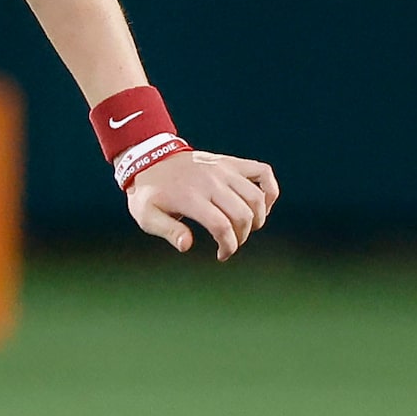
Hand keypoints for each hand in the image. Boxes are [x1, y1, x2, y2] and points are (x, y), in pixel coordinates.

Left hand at [126, 148, 278, 259]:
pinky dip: (269, 190)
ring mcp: (223, 170)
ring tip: (246, 228)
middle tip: (230, 243)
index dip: (228, 245)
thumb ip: (168, 231)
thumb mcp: (147, 216)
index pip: (221, 226)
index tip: (222, 255)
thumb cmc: (149, 193)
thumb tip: (187, 246)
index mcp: (190, 197)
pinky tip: (263, 205)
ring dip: (258, 218)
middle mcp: (211, 182)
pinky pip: (263, 172)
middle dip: (242, 236)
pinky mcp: (230, 163)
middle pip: (242, 214)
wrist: (149, 160)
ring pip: (256, 197)